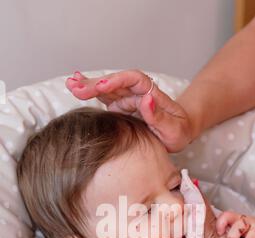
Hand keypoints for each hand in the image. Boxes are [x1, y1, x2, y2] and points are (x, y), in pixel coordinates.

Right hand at [65, 70, 191, 151]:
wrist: (178, 133)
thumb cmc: (178, 132)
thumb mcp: (173, 129)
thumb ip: (159, 116)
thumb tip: (147, 98)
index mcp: (152, 93)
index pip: (134, 80)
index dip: (117, 81)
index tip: (102, 86)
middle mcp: (137, 93)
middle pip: (115, 83)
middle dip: (95, 84)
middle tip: (76, 87)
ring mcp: (127, 100)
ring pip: (106, 89)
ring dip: (88, 86)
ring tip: (70, 84)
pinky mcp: (120, 108)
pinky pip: (104, 98)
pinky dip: (90, 92)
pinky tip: (75, 86)